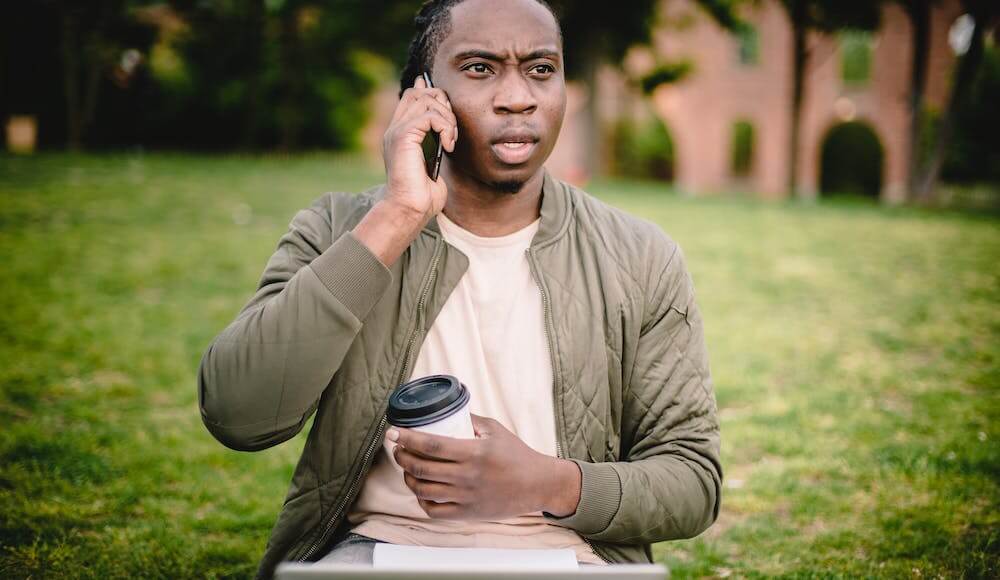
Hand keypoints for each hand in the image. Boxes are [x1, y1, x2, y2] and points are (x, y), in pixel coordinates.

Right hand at [382, 75, 457, 224]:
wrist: (409, 210)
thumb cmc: (422, 196)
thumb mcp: (432, 163)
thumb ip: (436, 143)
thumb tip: (446, 130)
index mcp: (399, 134)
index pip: (411, 97)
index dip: (431, 94)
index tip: (448, 110)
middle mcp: (395, 129)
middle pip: (418, 92)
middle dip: (442, 104)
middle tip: (451, 130)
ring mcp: (397, 131)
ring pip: (426, 99)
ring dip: (447, 118)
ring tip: (450, 141)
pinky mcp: (403, 136)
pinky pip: (430, 115)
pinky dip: (445, 128)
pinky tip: (447, 146)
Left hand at [388, 414, 581, 519]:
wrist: (537, 485)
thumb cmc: (517, 454)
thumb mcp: (495, 430)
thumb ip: (469, 420)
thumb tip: (444, 412)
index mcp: (474, 452)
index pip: (431, 445)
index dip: (407, 438)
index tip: (393, 432)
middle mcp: (467, 476)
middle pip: (421, 468)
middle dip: (401, 457)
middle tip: (397, 449)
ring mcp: (466, 497)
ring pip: (423, 490)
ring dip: (408, 477)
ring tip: (407, 468)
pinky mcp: (467, 514)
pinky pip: (434, 511)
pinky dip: (422, 500)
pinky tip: (421, 490)